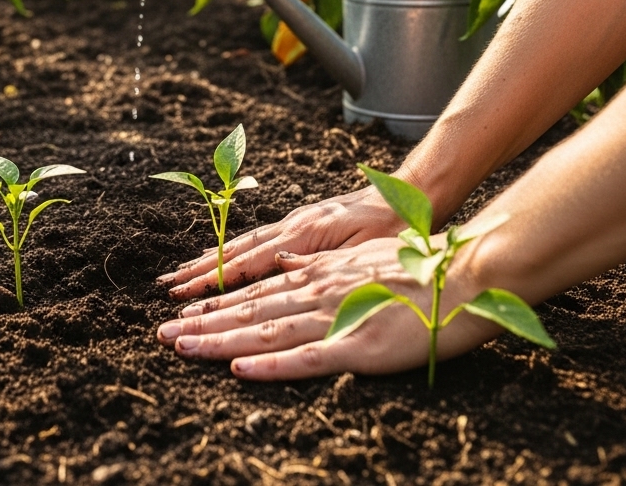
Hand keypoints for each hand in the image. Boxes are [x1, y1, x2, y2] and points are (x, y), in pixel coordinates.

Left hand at [156, 238, 496, 379]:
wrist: (464, 272)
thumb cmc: (416, 267)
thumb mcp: (359, 258)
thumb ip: (321, 264)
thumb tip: (287, 265)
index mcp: (318, 274)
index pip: (256, 290)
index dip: (216, 302)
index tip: (182, 311)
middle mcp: (318, 291)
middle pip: (249, 309)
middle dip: (202, 322)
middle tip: (162, 334)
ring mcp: (336, 316)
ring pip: (265, 329)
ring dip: (221, 339)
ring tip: (183, 346)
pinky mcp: (360, 343)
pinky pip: (307, 357)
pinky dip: (271, 363)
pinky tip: (241, 368)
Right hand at [157, 185, 404, 299]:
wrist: (407, 196)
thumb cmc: (392, 227)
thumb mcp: (365, 248)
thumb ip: (324, 257)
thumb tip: (281, 266)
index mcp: (303, 233)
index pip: (248, 262)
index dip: (214, 280)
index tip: (184, 294)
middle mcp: (290, 226)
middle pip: (235, 252)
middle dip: (199, 272)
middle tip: (166, 288)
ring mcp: (293, 224)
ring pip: (241, 244)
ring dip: (209, 261)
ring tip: (180, 275)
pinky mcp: (300, 225)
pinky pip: (256, 240)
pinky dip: (231, 252)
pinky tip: (220, 260)